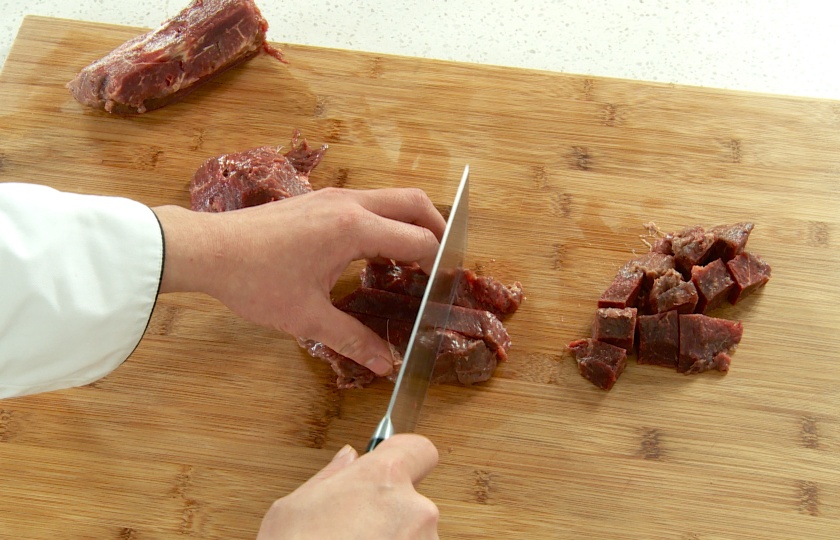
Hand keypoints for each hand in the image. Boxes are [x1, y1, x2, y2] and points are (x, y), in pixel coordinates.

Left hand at [152, 188, 445, 374]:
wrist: (208, 249)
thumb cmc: (255, 281)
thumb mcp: (307, 317)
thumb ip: (352, 340)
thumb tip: (384, 365)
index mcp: (354, 229)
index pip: (418, 241)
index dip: (437, 265)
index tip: (442, 287)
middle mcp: (350, 204)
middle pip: (415, 203)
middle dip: (438, 228)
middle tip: (444, 260)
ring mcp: (333, 197)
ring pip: (391, 197)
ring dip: (411, 221)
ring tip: (414, 257)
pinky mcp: (318, 199)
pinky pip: (368, 202)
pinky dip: (386, 219)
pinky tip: (374, 251)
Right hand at [257, 434, 439, 539]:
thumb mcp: (293, 507)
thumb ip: (331, 477)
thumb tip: (347, 460)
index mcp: (384, 480)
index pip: (418, 450)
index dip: (404, 456)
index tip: (394, 464)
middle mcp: (415, 511)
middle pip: (411, 500)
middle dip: (388, 513)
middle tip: (353, 530)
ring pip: (413, 535)